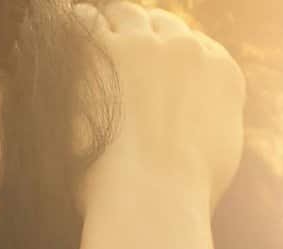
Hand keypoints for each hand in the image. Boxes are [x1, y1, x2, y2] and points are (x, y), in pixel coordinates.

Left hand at [73, 1, 245, 215]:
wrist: (152, 197)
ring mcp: (144, 47)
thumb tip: (197, 126)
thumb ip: (210, 125)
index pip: (193, 45)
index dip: (168, 53)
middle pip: (160, 25)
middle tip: (118, 45)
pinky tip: (61, 29)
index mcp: (221, 71)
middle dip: (140, 34)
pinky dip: (74, 22)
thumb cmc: (183, 194)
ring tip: (88, 32)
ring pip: (125, 14)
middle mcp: (186, 50)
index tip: (150, 61)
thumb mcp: (219, 156)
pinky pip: (85, 21)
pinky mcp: (103, 52)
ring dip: (108, 23)